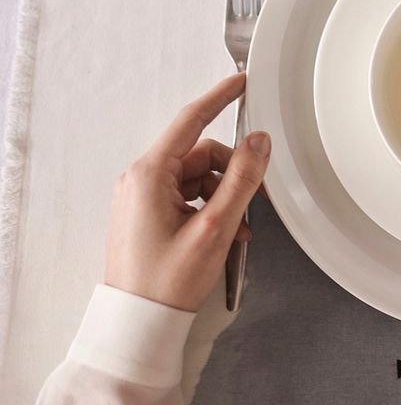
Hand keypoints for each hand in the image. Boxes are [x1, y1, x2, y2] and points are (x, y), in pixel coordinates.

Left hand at [105, 73, 269, 311]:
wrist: (137, 323)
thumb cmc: (166, 281)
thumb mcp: (215, 227)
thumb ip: (241, 180)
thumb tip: (259, 143)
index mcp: (149, 174)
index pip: (191, 120)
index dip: (220, 97)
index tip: (242, 81)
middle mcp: (140, 179)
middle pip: (200, 153)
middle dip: (231, 171)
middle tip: (252, 199)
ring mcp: (142, 197)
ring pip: (197, 176)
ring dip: (223, 194)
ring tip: (238, 227)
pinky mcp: (147, 213)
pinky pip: (187, 194)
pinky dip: (210, 207)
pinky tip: (225, 231)